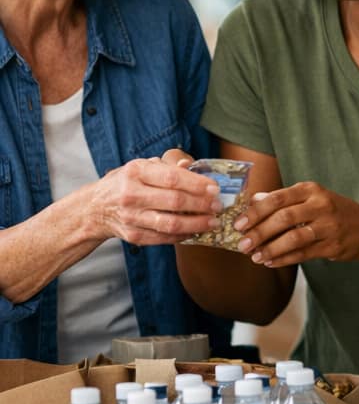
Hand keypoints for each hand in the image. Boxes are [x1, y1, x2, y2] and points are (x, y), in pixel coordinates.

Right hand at [88, 156, 221, 244]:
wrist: (95, 208)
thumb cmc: (126, 183)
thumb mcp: (142, 167)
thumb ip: (167, 166)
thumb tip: (190, 164)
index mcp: (135, 172)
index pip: (172, 178)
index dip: (197, 184)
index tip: (215, 188)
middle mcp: (131, 194)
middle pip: (175, 201)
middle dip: (202, 204)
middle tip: (218, 206)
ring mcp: (131, 217)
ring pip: (170, 223)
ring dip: (197, 224)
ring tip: (213, 222)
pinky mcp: (133, 236)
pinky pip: (164, 238)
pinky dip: (183, 236)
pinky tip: (196, 231)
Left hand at [233, 181, 358, 267]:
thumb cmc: (334, 211)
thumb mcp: (311, 197)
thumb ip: (283, 198)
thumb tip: (254, 199)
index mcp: (311, 190)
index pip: (277, 198)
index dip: (255, 212)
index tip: (238, 224)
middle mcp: (321, 205)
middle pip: (284, 218)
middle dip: (260, 233)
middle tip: (242, 244)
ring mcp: (329, 226)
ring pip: (294, 238)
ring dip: (271, 249)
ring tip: (255, 257)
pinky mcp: (333, 246)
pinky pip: (303, 254)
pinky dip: (284, 259)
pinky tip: (271, 262)